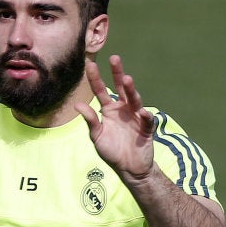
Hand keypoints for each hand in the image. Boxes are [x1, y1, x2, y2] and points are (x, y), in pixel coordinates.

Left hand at [76, 55, 155, 181]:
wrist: (129, 168)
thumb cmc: (111, 151)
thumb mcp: (96, 136)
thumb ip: (90, 121)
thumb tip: (78, 105)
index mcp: (109, 110)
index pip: (100, 91)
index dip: (95, 78)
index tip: (90, 64)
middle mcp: (123, 110)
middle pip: (120, 89)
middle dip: (118, 73)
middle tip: (114, 58)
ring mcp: (136, 117)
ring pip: (134, 100)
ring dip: (131, 90)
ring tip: (127, 79)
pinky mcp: (146, 129)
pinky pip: (147, 121)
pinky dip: (146, 117)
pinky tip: (143, 113)